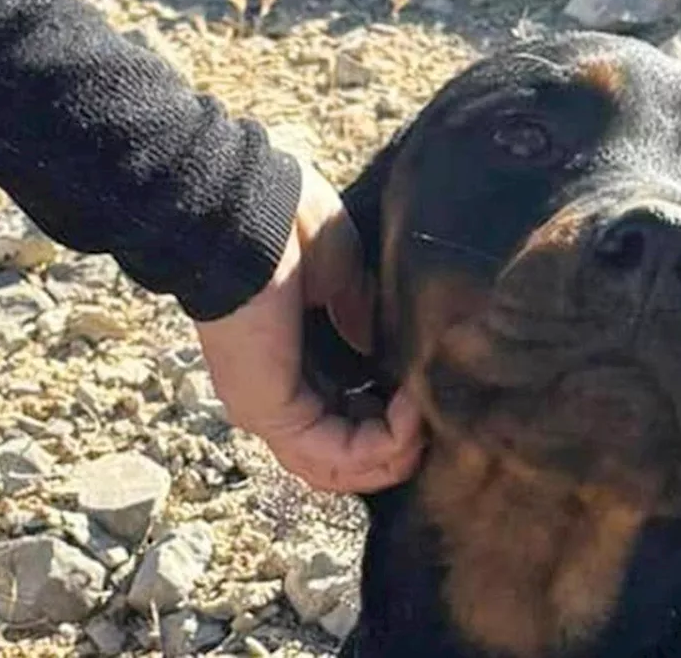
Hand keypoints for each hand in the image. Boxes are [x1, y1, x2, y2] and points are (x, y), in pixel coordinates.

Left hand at [192, 166, 424, 492]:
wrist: (246, 210)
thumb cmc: (286, 224)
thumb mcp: (341, 272)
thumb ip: (359, 310)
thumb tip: (379, 342)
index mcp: (289, 364)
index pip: (340, 422)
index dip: (388, 422)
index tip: (424, 395)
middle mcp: (276, 398)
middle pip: (343, 461)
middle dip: (398, 449)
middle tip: (434, 420)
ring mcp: (270, 411)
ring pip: (340, 470)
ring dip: (396, 453)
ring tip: (429, 420)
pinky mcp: (274, 412)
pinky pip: (337, 454)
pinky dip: (384, 442)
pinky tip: (413, 408)